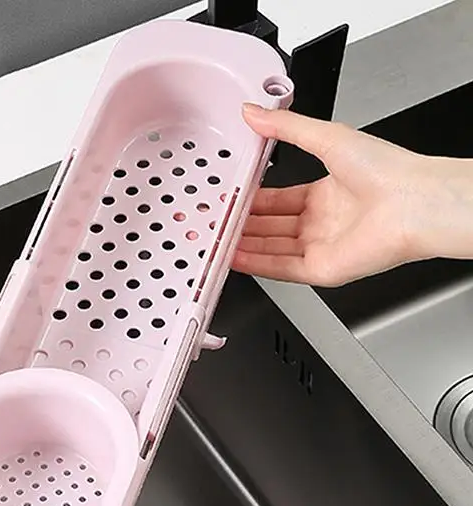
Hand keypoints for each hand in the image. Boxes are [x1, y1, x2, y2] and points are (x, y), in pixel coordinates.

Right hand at [234, 104, 472, 286]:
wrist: (414, 203)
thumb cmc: (388, 171)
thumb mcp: (327, 137)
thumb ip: (286, 128)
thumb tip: (254, 112)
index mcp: (326, 194)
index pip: (278, 201)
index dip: (251, 200)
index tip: (229, 197)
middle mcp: (322, 223)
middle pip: (270, 227)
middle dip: (241, 224)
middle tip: (213, 220)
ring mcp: (321, 248)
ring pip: (271, 249)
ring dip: (243, 245)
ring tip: (215, 240)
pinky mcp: (322, 270)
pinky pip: (281, 269)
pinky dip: (256, 264)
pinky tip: (234, 258)